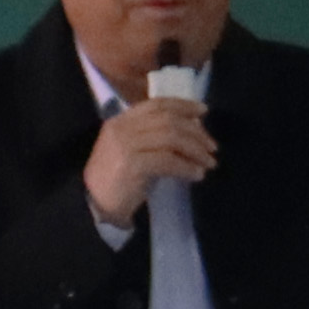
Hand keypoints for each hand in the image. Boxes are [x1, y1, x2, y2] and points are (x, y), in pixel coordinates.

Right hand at [82, 93, 220, 225]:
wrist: (95, 204)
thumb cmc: (118, 178)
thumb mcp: (133, 149)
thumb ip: (154, 136)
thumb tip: (192, 130)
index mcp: (121, 120)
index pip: (156, 104)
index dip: (183, 105)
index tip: (203, 111)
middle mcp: (121, 128)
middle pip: (168, 120)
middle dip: (195, 132)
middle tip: (212, 147)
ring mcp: (124, 145)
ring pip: (171, 138)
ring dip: (195, 150)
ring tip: (209, 162)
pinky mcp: (131, 165)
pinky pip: (168, 160)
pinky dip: (186, 167)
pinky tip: (196, 175)